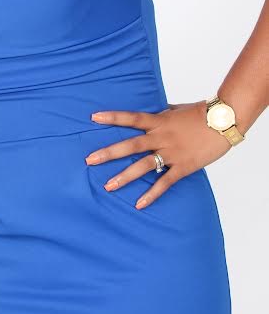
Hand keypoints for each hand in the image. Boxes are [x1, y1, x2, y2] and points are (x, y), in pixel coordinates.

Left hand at [84, 100, 231, 209]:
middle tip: (90, 160)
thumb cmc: (202, 113)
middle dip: (109, 153)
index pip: (131, 118)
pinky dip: (152, 194)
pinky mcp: (183, 166)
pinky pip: (165, 182)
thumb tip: (154, 111)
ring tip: (108, 186)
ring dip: (124, 176)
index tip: (94, 117)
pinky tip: (139, 204)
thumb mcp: (177, 109)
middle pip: (130, 145)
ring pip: (143, 166)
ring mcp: (171, 153)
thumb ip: (163, 113)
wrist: (224, 121)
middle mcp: (161, 137)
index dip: (113, 117)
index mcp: (159, 121)